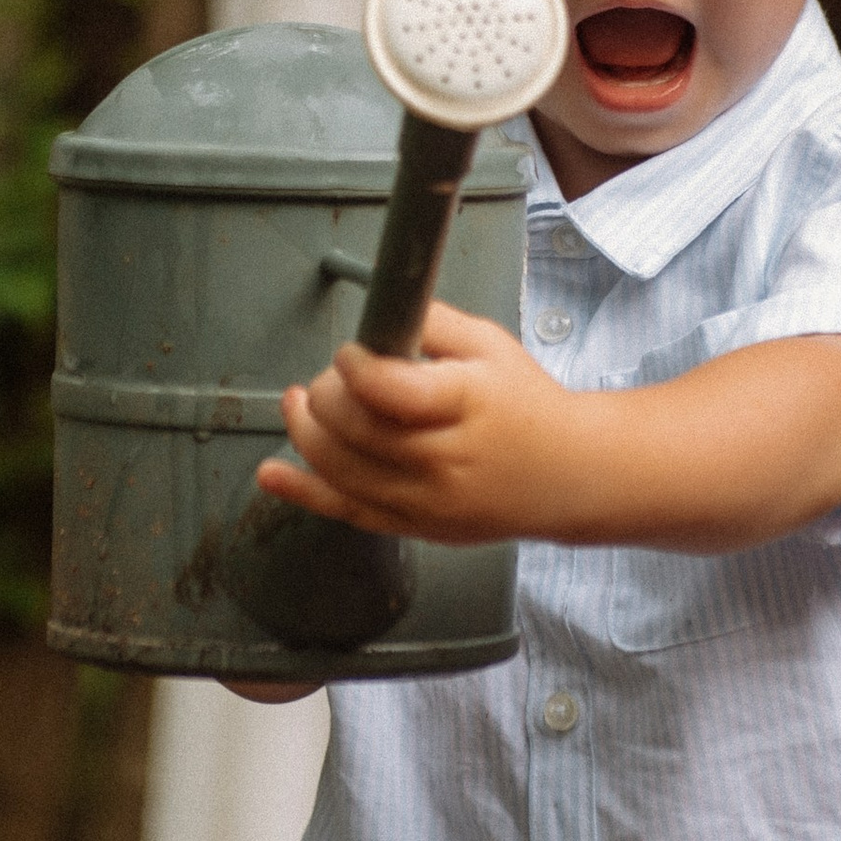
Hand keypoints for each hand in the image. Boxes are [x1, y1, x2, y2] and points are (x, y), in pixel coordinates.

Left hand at [256, 302, 587, 546]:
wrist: (568, 475)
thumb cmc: (526, 403)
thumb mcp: (490, 344)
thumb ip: (430, 322)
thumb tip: (376, 313)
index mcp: (466, 403)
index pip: (389, 389)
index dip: (354, 365)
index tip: (350, 352)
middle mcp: (445, 459)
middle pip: (355, 430)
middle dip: (326, 395)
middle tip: (333, 376)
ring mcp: (428, 501)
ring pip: (341, 471)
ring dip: (306, 432)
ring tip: (300, 403)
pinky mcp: (416, 526)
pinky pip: (347, 512)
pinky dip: (303, 492)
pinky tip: (272, 473)